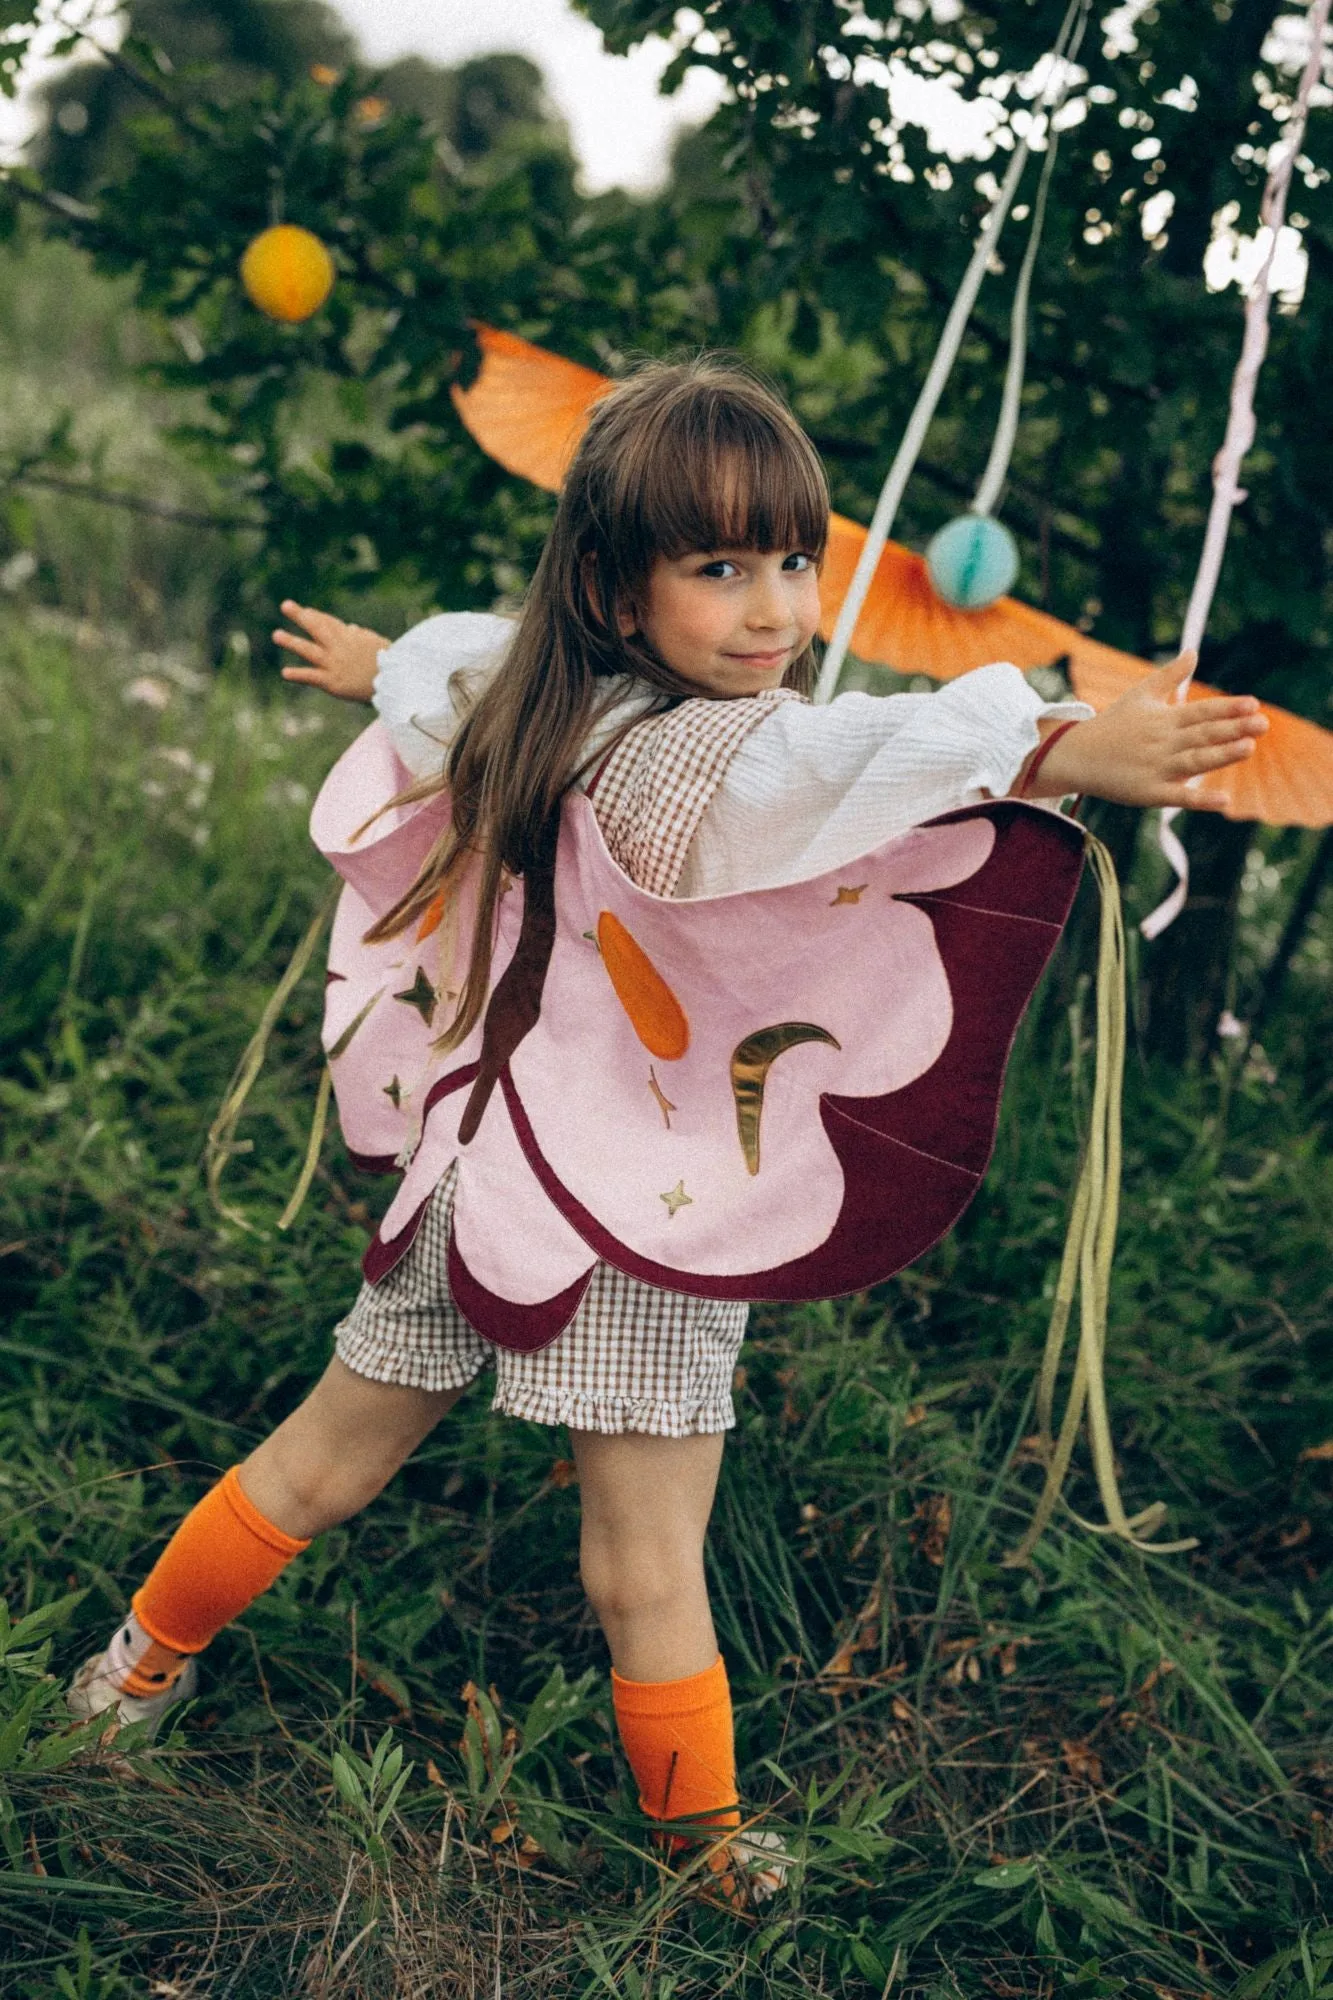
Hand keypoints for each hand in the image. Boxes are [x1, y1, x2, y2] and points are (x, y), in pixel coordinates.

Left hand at [273, 600, 387, 702]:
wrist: (394, 683)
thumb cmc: (390, 663)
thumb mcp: (375, 643)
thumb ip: (361, 635)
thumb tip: (350, 628)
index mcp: (350, 637)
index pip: (329, 622)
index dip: (316, 616)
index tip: (304, 611)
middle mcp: (339, 647)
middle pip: (316, 628)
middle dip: (300, 616)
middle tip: (285, 605)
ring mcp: (333, 664)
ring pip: (308, 650)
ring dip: (291, 641)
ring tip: (277, 634)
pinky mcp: (332, 682)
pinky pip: (312, 677)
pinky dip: (298, 675)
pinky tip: (285, 673)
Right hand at [1023, 653, 1268, 808]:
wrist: (1076, 756)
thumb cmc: (1112, 724)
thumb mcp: (1140, 695)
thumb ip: (1170, 675)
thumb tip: (1194, 651)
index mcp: (1163, 719)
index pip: (1200, 711)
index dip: (1226, 708)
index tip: (1253, 704)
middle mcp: (1162, 742)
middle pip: (1202, 734)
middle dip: (1233, 729)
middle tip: (1263, 724)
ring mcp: (1156, 768)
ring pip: (1194, 761)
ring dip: (1221, 755)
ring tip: (1248, 748)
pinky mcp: (1149, 793)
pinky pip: (1178, 796)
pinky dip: (1200, 799)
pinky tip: (1223, 801)